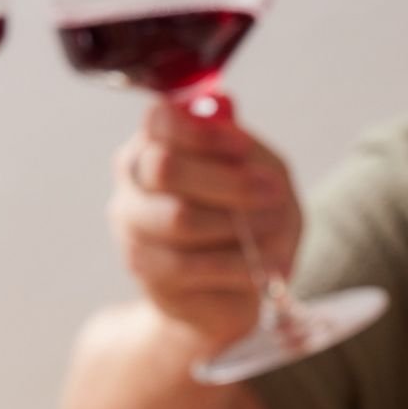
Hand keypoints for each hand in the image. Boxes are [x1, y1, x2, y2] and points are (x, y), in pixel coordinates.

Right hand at [110, 98, 301, 351]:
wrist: (231, 289)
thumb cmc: (245, 219)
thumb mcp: (256, 174)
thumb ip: (241, 152)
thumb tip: (230, 137)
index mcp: (155, 144)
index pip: (160, 120)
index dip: (204, 132)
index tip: (244, 149)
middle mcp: (134, 186)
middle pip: (165, 167)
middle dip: (227, 180)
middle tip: (274, 193)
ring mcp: (134, 233)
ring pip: (178, 218)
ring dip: (236, 223)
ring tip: (273, 230)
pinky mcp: (149, 276)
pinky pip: (189, 265)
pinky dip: (232, 264)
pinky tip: (259, 267)